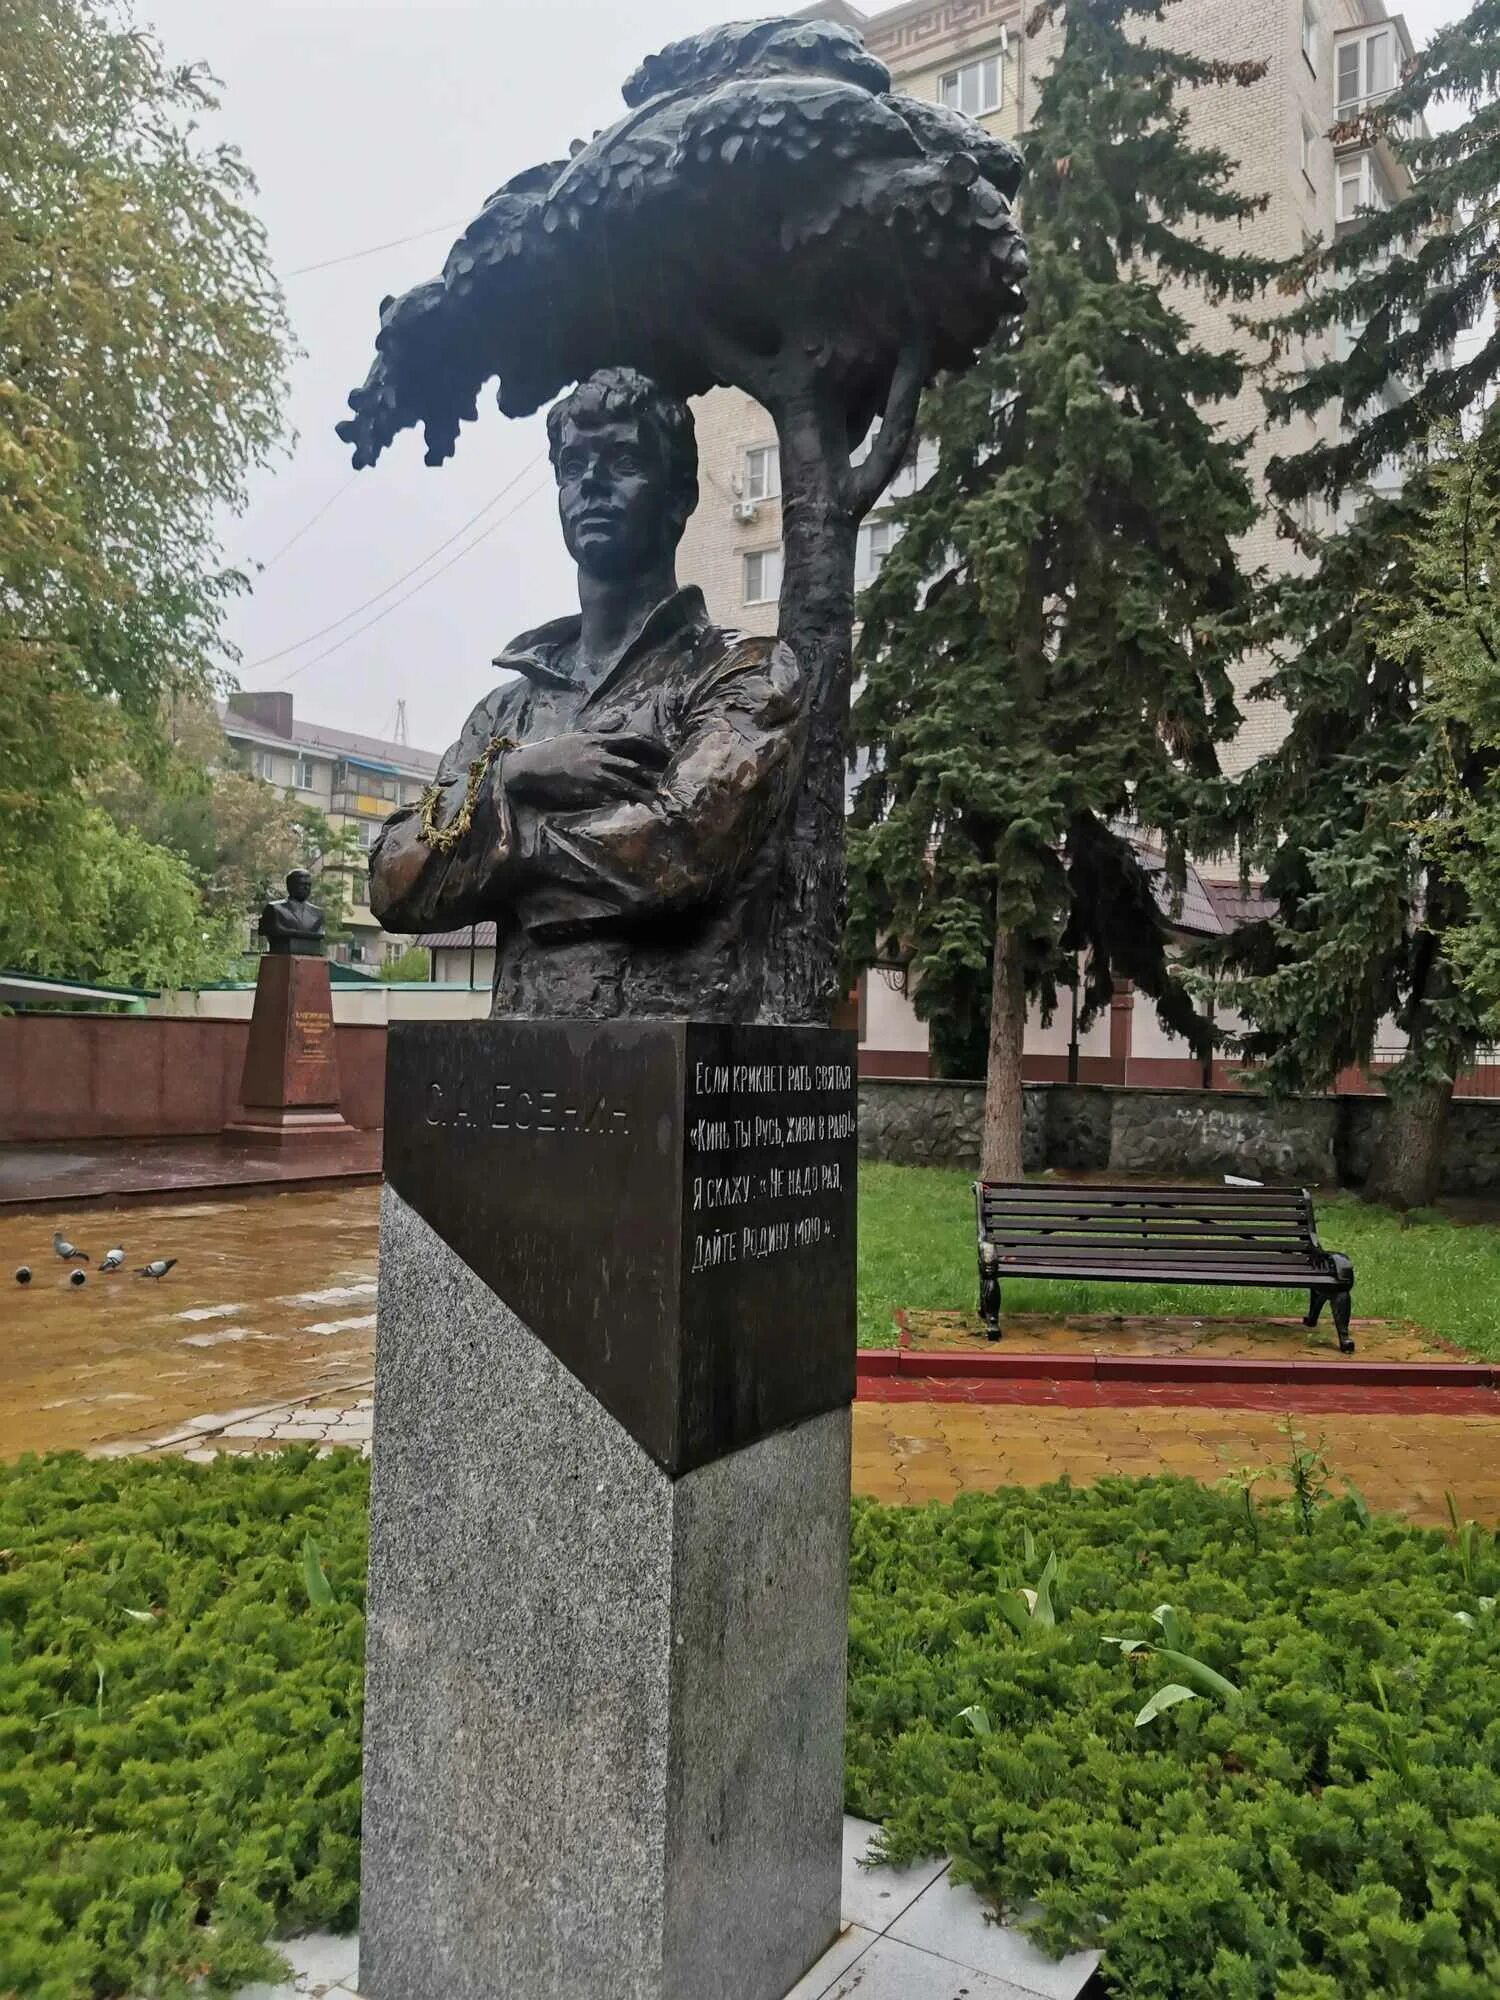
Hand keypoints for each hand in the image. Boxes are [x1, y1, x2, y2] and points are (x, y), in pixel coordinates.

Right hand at [502, 732, 667, 810]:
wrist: (530, 768)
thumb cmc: (553, 752)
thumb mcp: (578, 735)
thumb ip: (601, 729)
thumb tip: (619, 719)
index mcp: (598, 739)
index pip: (634, 739)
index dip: (654, 747)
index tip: (668, 754)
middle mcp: (599, 754)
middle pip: (636, 762)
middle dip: (657, 772)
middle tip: (672, 779)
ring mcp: (593, 774)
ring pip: (628, 782)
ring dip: (647, 790)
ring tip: (661, 798)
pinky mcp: (587, 791)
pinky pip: (612, 796)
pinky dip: (627, 801)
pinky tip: (638, 806)